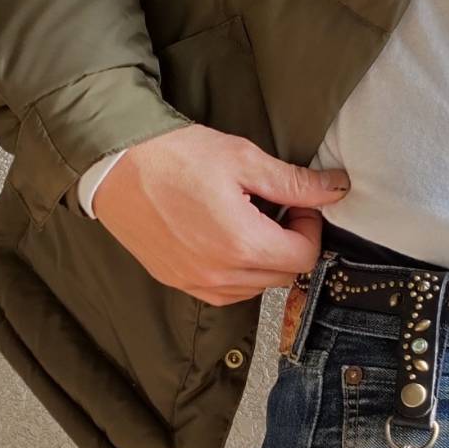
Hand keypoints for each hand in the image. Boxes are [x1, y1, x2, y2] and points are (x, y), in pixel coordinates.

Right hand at [94, 123, 349, 304]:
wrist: (111, 162)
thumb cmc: (175, 155)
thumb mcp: (243, 160)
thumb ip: (294, 183)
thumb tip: (336, 190)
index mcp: (243, 245)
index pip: (304, 257)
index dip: (310, 228)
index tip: (297, 203)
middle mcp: (220, 275)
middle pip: (283, 274)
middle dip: (289, 242)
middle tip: (275, 207)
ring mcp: (195, 283)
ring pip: (256, 287)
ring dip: (264, 260)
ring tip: (247, 220)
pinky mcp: (176, 281)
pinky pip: (224, 292)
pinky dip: (237, 272)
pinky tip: (225, 238)